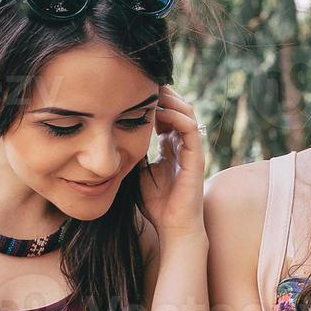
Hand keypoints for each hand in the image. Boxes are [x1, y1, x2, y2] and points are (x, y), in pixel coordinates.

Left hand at [138, 85, 204, 237]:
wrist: (173, 227)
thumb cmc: (157, 205)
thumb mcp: (138, 173)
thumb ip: (133, 154)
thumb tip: (115, 138)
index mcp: (171, 148)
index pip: (166, 115)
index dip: (154, 102)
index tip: (134, 92)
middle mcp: (183, 146)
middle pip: (178, 109)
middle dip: (163, 94)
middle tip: (144, 82)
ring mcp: (191, 151)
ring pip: (187, 113)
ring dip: (171, 100)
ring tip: (154, 90)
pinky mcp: (196, 158)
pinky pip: (190, 128)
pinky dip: (176, 116)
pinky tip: (160, 112)